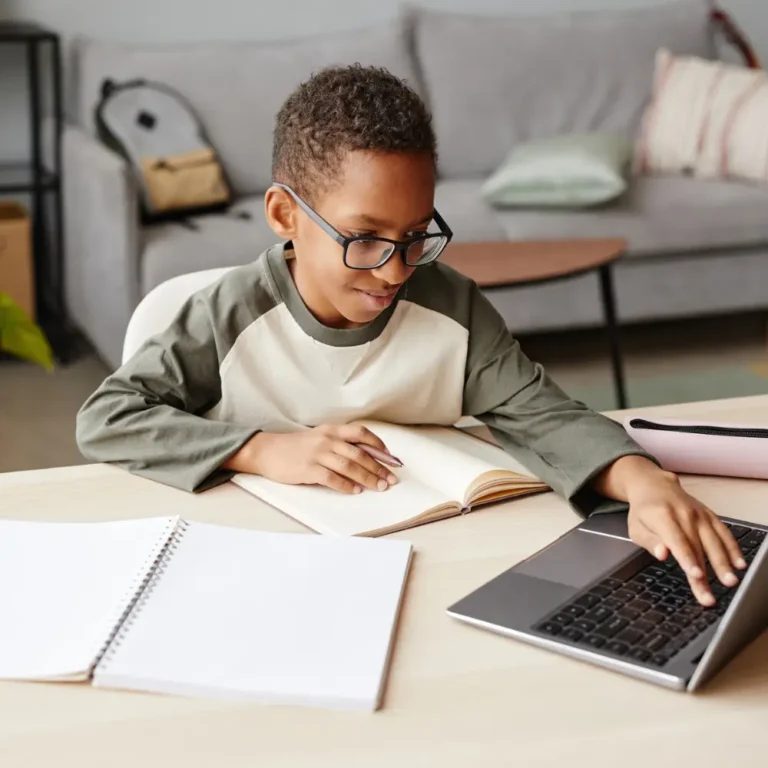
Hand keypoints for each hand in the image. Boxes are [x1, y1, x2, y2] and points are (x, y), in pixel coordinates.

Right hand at [224, 423, 398, 493]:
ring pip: (350, 466)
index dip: (379, 446)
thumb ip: (340, 444)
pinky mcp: (308, 469)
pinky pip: (332, 478)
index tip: (391, 459)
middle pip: (360, 454)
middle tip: (391, 479)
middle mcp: (327, 440)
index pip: (361, 434)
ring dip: (367, 478)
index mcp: (331, 430)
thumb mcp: (319, 437)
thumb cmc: (296, 446)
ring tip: (379, 487)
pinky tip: (356, 490)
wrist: (267, 451)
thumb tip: (367, 457)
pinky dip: (346, 485)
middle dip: (379, 468)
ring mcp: (318, 454)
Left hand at [594, 456, 745, 605]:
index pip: (677, 540)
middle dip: (705, 573)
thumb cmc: (644, 511)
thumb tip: (661, 554)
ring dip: (723, 563)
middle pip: (697, 547)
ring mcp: (699, 514)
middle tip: (709, 596)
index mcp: (662, 516)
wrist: (655, 486)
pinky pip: (724, 533)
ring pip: (714, 541)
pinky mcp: (710, 515)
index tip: (695, 575)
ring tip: (730, 581)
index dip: (687, 559)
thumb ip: (648, 541)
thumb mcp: (635, 526)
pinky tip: (738, 564)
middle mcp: (684, 513)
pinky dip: (733, 548)